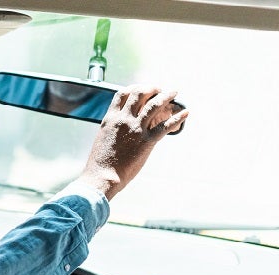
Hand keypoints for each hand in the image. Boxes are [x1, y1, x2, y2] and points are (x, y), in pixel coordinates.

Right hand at [79, 85, 188, 199]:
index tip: (142, 89)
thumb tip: (119, 127)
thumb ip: (113, 128)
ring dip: (166, 96)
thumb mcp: (103, 138)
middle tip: (159, 89)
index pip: (122, 94)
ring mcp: (136, 129)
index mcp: (111, 119)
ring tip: (173, 93)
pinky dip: (178, 118)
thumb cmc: (100, 162)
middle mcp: (123, 120)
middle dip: (151, 88)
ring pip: (154, 105)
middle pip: (139, 94)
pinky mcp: (147, 141)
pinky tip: (185, 113)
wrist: (102, 176)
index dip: (134, 88)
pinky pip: (165, 125)